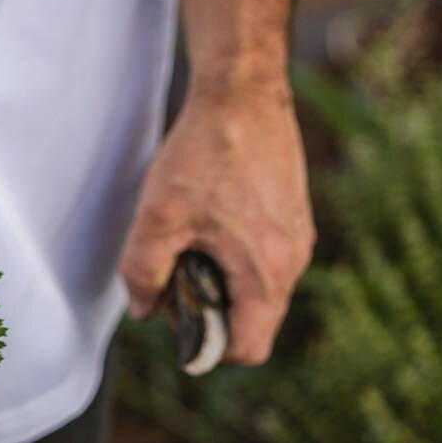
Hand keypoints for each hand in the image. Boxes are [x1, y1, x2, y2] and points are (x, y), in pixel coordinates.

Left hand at [119, 80, 314, 364]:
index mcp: (266, 272)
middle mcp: (293, 261)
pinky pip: (263, 259)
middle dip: (210, 310)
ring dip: (219, 281)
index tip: (176, 318)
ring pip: (257, 289)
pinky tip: (206, 220)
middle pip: (253, 321)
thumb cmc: (203, 153)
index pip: (248, 348)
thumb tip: (144, 312)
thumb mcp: (158, 216)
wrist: (243, 93)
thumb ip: (144, 272)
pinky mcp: (292, 216)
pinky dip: (232, 256)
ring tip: (187, 242)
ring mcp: (297, 237)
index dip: (208, 347)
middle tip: (173, 273)